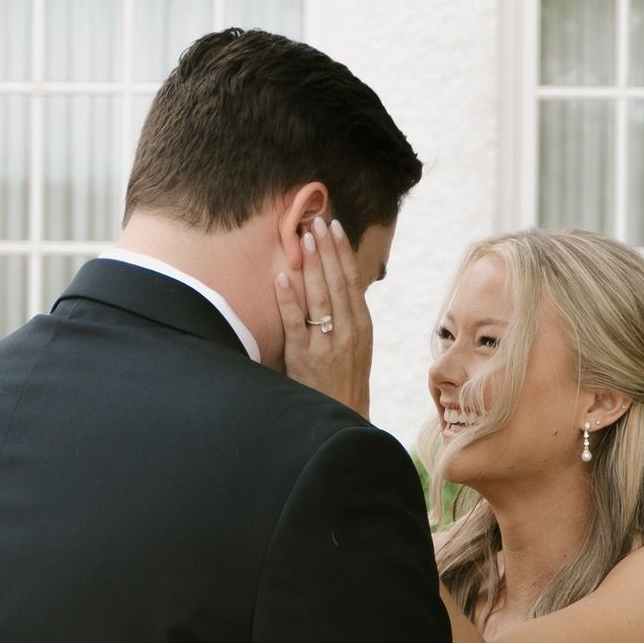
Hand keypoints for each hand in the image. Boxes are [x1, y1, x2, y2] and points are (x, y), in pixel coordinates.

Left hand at [276, 217, 372, 418]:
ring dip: (310, 265)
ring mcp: (326, 346)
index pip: (352, 282)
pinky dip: (288, 299)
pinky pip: (295, 324)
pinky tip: (281, 277)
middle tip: (316, 221)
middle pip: (336, 283)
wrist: (343, 421)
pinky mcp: (304, 359)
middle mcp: (348, 333)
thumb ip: (348, 319)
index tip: (334, 227)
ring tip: (302, 238)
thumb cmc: (345, 383)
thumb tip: (338, 285)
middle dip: (326, 250)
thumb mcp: (356, 349)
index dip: (342, 253)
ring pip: (318, 298)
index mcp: (362, 328)